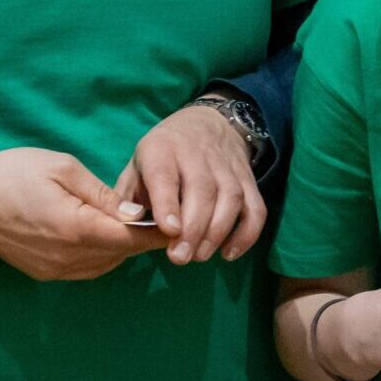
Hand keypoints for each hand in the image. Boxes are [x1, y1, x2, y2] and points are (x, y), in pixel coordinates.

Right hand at [0, 146, 157, 280]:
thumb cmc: (14, 173)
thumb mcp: (63, 169)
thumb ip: (103, 195)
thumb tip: (137, 214)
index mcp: (75, 228)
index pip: (130, 238)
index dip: (159, 232)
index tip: (182, 222)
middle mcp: (67, 257)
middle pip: (122, 253)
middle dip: (146, 239)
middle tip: (168, 220)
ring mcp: (55, 270)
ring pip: (107, 264)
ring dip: (125, 248)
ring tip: (140, 225)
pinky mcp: (45, 274)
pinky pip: (88, 268)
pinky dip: (105, 254)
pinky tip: (109, 234)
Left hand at [116, 103, 264, 264]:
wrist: (206, 123)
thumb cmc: (162, 154)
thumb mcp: (136, 166)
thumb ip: (126, 197)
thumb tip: (125, 226)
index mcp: (162, 151)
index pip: (166, 176)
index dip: (168, 204)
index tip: (169, 231)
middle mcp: (198, 155)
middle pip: (203, 190)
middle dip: (194, 228)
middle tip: (180, 257)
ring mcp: (228, 167)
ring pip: (231, 198)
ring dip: (218, 231)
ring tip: (200, 256)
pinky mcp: (248, 179)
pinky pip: (256, 207)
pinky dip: (247, 233)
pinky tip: (229, 253)